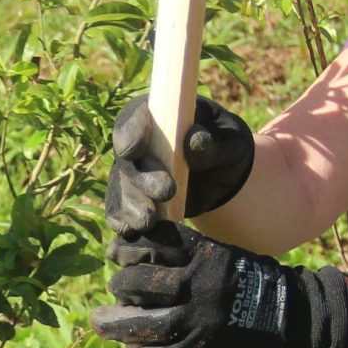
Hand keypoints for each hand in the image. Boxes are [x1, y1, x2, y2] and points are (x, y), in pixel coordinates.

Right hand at [82, 221, 347, 347]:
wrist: (301, 314)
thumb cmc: (260, 345)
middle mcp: (196, 316)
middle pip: (136, 321)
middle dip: (110, 322)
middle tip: (98, 321)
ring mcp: (201, 281)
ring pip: (142, 280)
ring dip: (122, 281)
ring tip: (116, 283)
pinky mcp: (208, 253)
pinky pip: (163, 244)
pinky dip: (138, 245)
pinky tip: (124, 249)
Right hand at [103, 93, 256, 234]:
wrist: (222, 174)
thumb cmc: (225, 145)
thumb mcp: (229, 140)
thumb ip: (214, 141)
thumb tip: (194, 142)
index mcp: (155, 116)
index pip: (132, 118)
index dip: (130, 132)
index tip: (135, 149)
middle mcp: (135, 144)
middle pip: (125, 161)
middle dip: (141, 179)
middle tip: (166, 191)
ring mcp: (129, 174)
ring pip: (120, 190)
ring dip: (132, 206)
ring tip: (150, 221)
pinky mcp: (131, 200)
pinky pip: (119, 213)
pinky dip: (124, 223)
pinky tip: (136, 231)